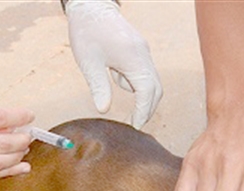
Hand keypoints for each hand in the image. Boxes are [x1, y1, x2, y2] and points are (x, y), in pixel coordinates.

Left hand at [66, 0, 161, 128]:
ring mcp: (144, 52)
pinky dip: (135, 82)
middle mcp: (143, 55)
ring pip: (151, 81)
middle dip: (147, 108)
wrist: (91, 6)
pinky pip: (144, 72)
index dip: (143, 111)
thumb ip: (98, 87)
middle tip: (135, 123)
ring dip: (141, 95)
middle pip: (156, 89)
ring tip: (120, 95)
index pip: (146, 91)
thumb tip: (104, 110)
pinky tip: (115, 74)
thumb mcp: (89, 63)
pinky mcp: (139, 50)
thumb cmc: (87, 32)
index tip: (136, 125)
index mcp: (133, 59)